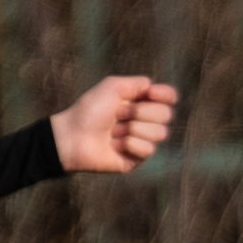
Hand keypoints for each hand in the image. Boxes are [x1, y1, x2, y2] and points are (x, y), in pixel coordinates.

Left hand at [51, 73, 183, 176]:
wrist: (73, 136)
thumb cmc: (89, 111)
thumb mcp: (112, 87)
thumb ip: (136, 83)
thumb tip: (153, 86)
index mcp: (140, 102)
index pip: (169, 97)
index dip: (165, 95)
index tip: (151, 93)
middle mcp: (143, 121)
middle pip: (166, 114)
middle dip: (141, 112)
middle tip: (118, 115)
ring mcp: (141, 141)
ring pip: (160, 133)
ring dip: (134, 129)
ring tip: (114, 132)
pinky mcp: (136, 159)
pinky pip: (148, 150)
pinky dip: (130, 145)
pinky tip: (115, 146)